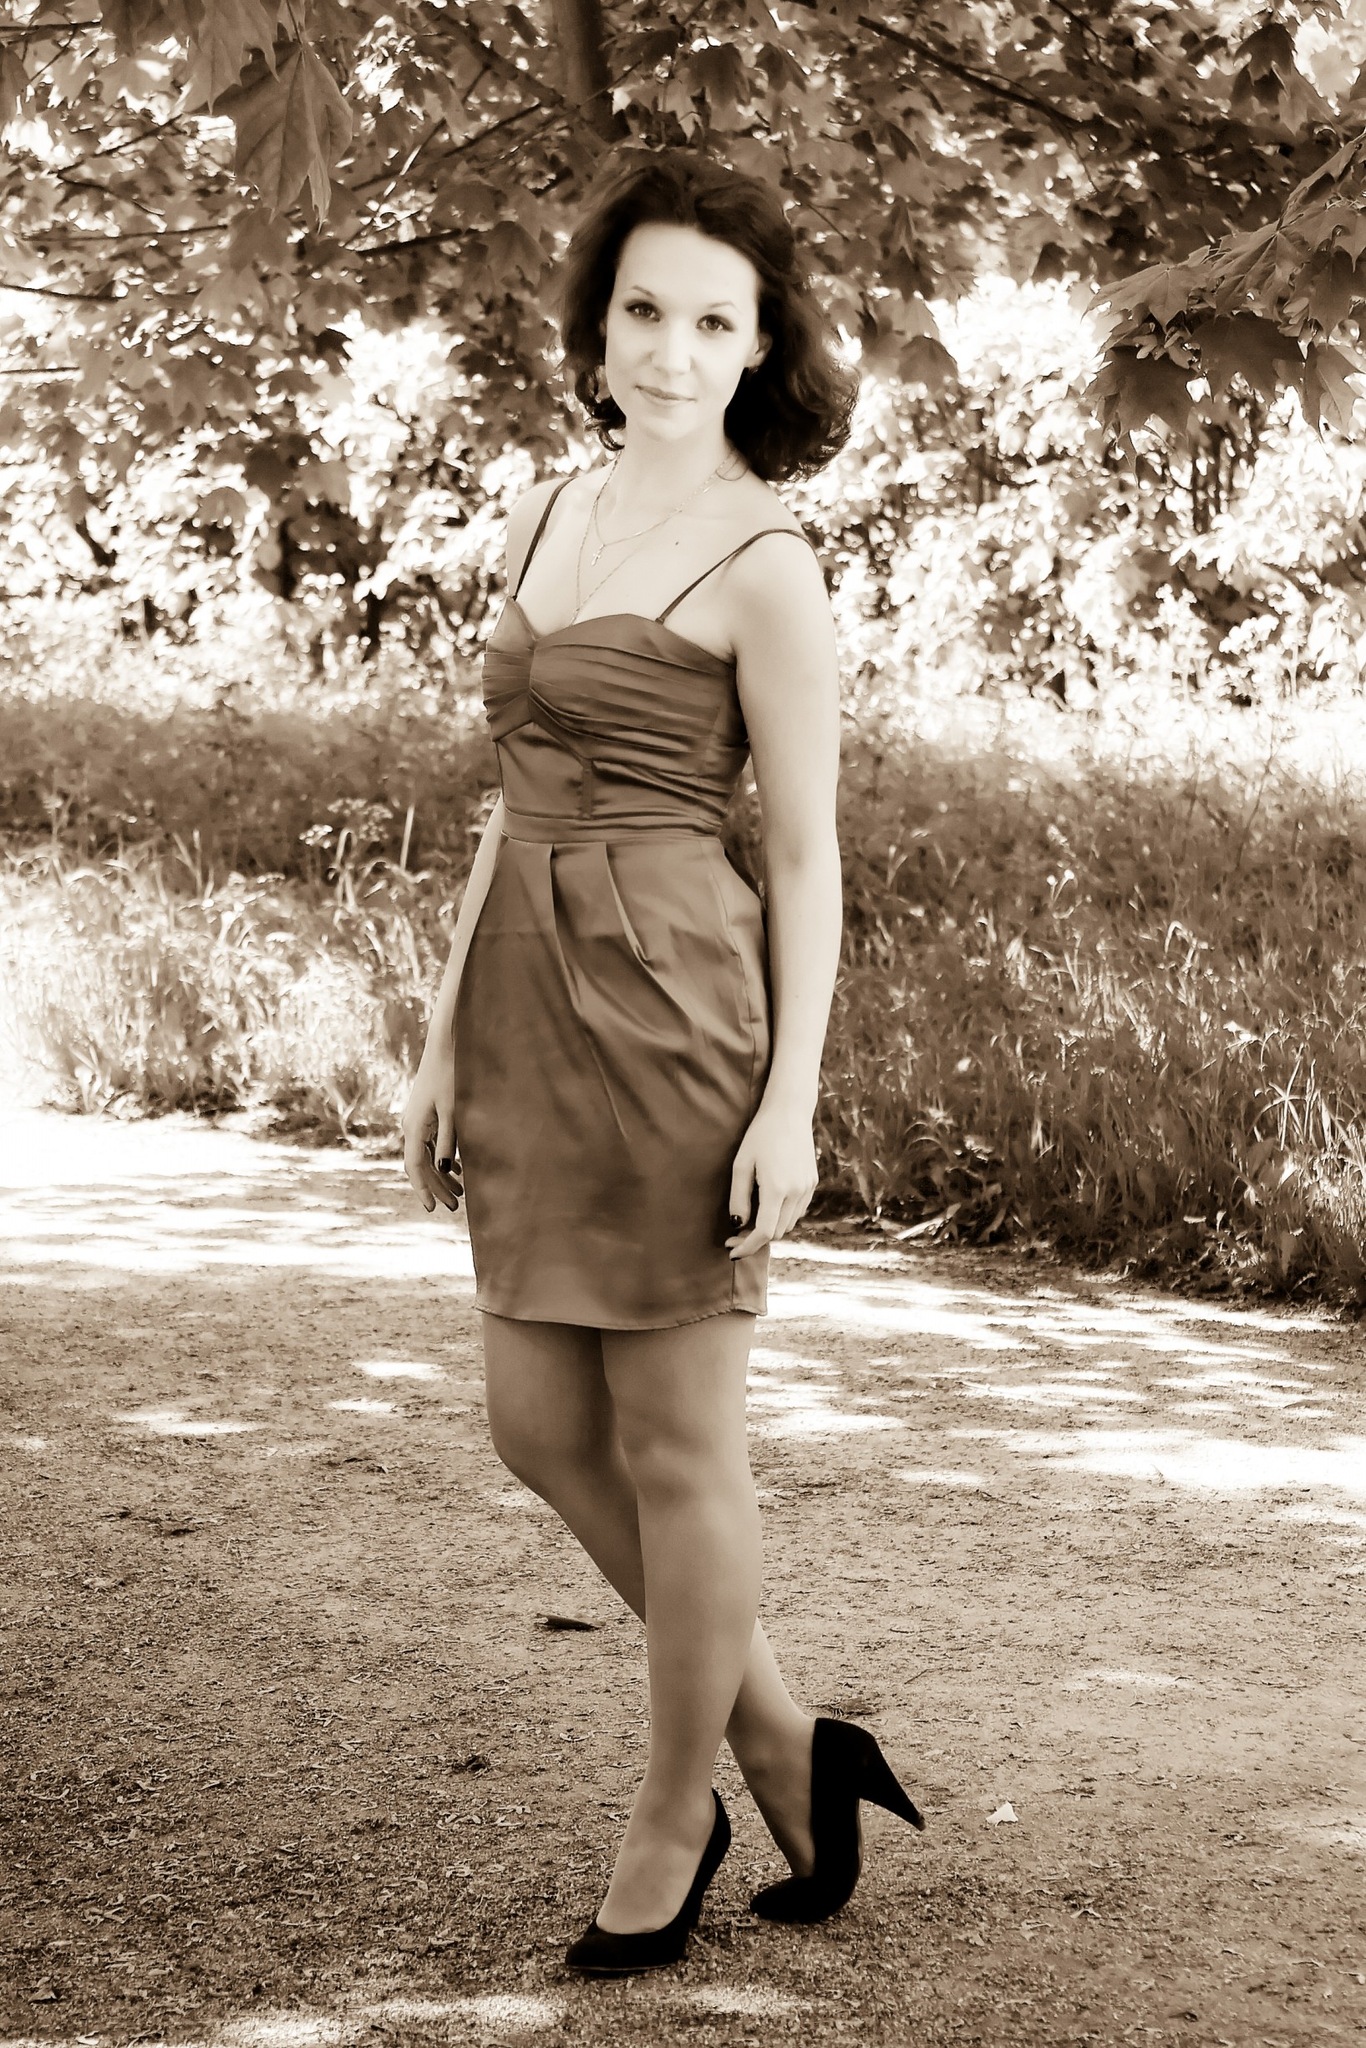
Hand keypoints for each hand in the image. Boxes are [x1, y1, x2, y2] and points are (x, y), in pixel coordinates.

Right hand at [401, 1062, 462, 1215]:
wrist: (445, 1045)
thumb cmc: (451, 1075)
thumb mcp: (453, 1111)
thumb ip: (449, 1140)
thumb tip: (445, 1170)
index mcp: (414, 1127)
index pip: (415, 1167)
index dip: (424, 1189)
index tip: (431, 1209)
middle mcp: (411, 1126)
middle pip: (422, 1165)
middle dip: (437, 1187)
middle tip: (455, 1207)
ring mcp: (417, 1120)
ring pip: (427, 1156)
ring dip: (442, 1175)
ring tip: (460, 1193)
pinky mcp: (425, 1114)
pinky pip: (431, 1143)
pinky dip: (443, 1158)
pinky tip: (458, 1169)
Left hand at [725, 1101, 817, 1258]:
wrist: (790, 1112)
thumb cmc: (760, 1135)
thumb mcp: (741, 1164)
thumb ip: (738, 1197)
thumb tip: (738, 1224)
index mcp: (776, 1188)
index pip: (764, 1232)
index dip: (747, 1247)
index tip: (732, 1251)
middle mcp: (796, 1192)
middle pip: (777, 1232)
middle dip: (756, 1239)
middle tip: (735, 1234)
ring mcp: (807, 1188)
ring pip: (789, 1224)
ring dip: (770, 1228)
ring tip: (751, 1219)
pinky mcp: (812, 1183)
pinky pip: (797, 1211)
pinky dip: (783, 1216)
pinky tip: (769, 1206)